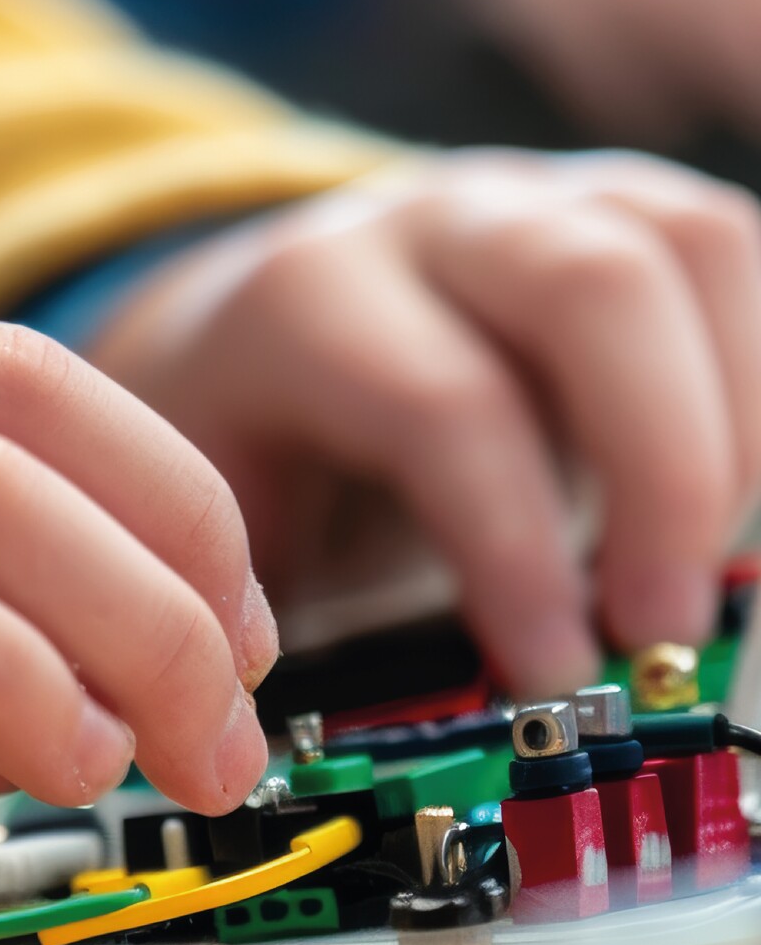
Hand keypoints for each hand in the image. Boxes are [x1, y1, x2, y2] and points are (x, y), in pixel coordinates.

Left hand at [89, 150, 760, 696]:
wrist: (258, 334)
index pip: (440, 405)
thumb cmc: (258, 448)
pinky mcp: (626, 214)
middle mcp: (432, 226)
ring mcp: (541, 201)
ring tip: (714, 564)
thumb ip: (286, 608)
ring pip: (693, 245)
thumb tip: (376, 742)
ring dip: (738, 423)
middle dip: (662, 470)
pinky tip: (742, 506)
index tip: (559, 669)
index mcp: (307, 303)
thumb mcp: (235, 527)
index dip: (515, 546)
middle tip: (664, 625)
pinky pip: (736, 259)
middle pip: (591, 286)